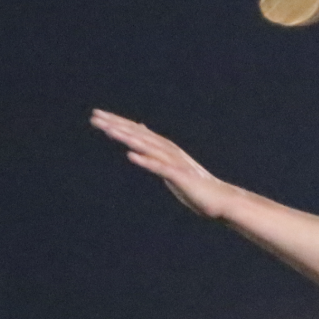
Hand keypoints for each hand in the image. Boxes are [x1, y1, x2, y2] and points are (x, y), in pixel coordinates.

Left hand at [91, 109, 238, 219]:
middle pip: (139, 135)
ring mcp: (175, 164)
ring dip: (128, 138)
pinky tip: (131, 156)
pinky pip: (161, 168)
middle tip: (95, 116)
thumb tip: (148, 141)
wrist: (223, 201)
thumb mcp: (173, 168)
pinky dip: (146, 161)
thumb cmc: (197, 188)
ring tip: (109, 131)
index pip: (138, 133)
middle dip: (117, 125)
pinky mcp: (181, 178)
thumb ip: (158, 154)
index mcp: (166, 150)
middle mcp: (169, 152)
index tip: (98, 116)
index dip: (118, 123)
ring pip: (148, 147)